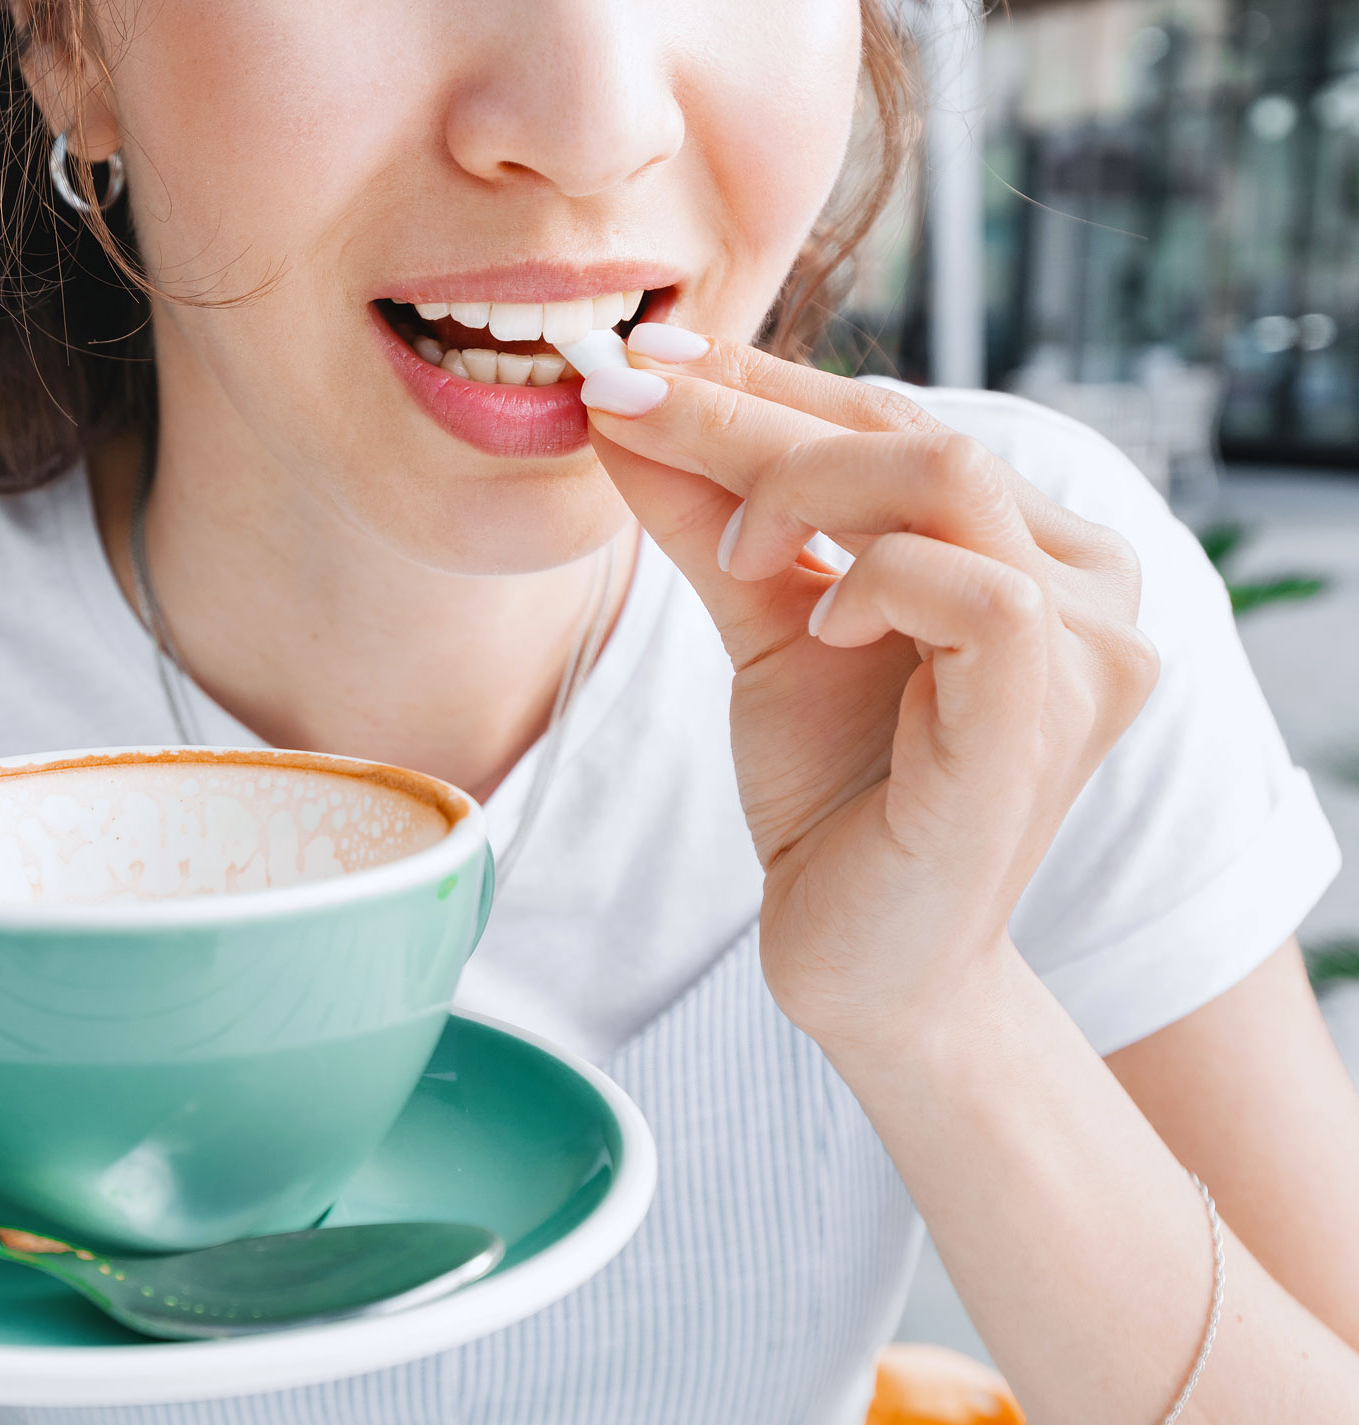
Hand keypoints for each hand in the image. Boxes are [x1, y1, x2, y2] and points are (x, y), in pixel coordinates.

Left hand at [584, 334, 1158, 1053]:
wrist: (861, 960)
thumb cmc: (832, 796)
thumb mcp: (762, 626)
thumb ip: (711, 521)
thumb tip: (622, 411)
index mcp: (1029, 546)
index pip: (897, 422)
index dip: (765, 382)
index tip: (640, 362)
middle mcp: (1085, 581)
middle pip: (916, 430)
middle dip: (751, 412)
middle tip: (627, 407)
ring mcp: (1087, 646)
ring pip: (947, 476)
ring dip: (805, 484)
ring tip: (737, 554)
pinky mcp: (1048, 713)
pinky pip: (976, 588)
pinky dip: (877, 582)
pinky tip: (824, 628)